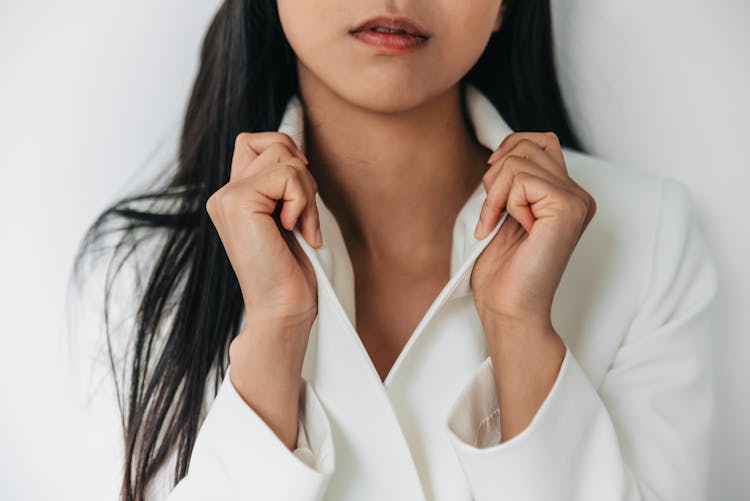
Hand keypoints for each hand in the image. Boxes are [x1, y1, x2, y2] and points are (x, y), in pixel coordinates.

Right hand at [206, 132, 322, 449]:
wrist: (282, 311)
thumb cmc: (291, 272)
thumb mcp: (290, 218)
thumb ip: (283, 186)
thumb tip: (298, 152)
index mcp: (234, 197)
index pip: (257, 142)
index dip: (287, 154)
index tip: (301, 197)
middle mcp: (224, 194)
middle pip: (273, 142)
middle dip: (302, 174)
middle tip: (303, 216)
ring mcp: (226, 197)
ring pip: (283, 155)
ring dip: (306, 192)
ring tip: (303, 228)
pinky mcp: (237, 202)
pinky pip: (286, 174)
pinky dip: (303, 202)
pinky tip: (298, 231)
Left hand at [471, 132, 596, 334]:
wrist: (507, 307)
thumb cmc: (502, 271)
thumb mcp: (504, 212)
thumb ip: (513, 181)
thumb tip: (504, 149)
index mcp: (565, 196)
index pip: (539, 142)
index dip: (508, 150)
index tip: (491, 182)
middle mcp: (578, 196)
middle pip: (529, 144)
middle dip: (497, 174)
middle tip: (493, 212)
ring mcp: (577, 201)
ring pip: (520, 158)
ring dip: (495, 191)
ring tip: (496, 222)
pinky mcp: (568, 208)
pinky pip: (521, 178)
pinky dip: (501, 202)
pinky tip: (506, 227)